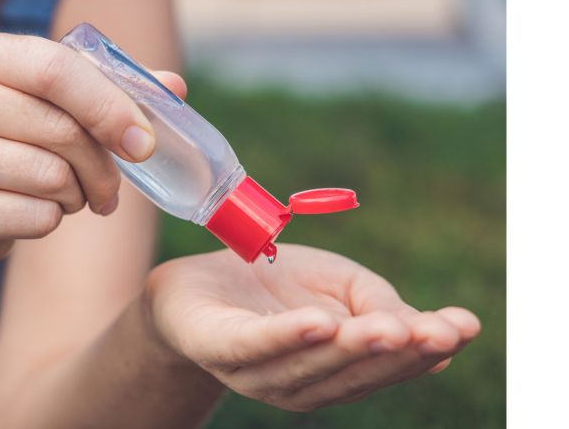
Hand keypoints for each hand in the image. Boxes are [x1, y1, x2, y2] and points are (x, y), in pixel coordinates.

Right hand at [0, 32, 185, 260]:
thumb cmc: (16, 145)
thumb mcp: (56, 107)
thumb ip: (112, 91)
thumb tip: (174, 86)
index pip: (57, 70)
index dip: (111, 108)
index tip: (146, 144)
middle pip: (61, 129)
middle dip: (103, 167)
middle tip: (111, 189)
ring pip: (50, 176)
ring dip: (78, 196)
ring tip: (67, 195)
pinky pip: (34, 218)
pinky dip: (52, 222)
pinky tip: (38, 213)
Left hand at [145, 244, 480, 411]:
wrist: (197, 280)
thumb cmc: (274, 284)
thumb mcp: (339, 284)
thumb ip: (380, 305)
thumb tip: (438, 333)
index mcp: (335, 369)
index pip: (384, 366)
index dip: (425, 349)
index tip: (464, 326)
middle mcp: (300, 382)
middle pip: (351, 373)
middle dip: (395, 354)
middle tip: (434, 332)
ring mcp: (257, 372)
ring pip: (308, 366)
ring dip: (349, 349)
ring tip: (387, 329)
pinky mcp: (219, 347)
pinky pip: (255, 346)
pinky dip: (286, 337)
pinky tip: (318, 323)